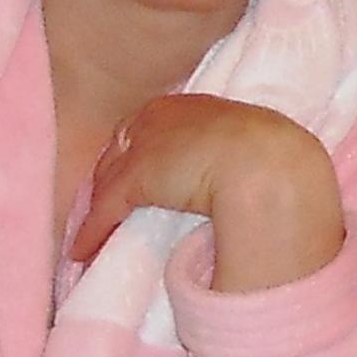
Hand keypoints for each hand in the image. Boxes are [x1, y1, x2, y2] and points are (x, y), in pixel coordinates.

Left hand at [69, 94, 345, 292]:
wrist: (269, 166)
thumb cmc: (276, 157)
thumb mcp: (259, 147)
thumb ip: (242, 156)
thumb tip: (251, 179)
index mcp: (197, 105)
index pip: (155, 127)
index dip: (144, 151)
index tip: (142, 173)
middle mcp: (163, 117)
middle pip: (123, 147)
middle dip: (113, 173)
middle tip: (109, 201)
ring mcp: (145, 147)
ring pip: (109, 177)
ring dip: (98, 205)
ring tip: (92, 230)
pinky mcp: (133, 181)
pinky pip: (105, 209)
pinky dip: (91, 232)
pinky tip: (80, 252)